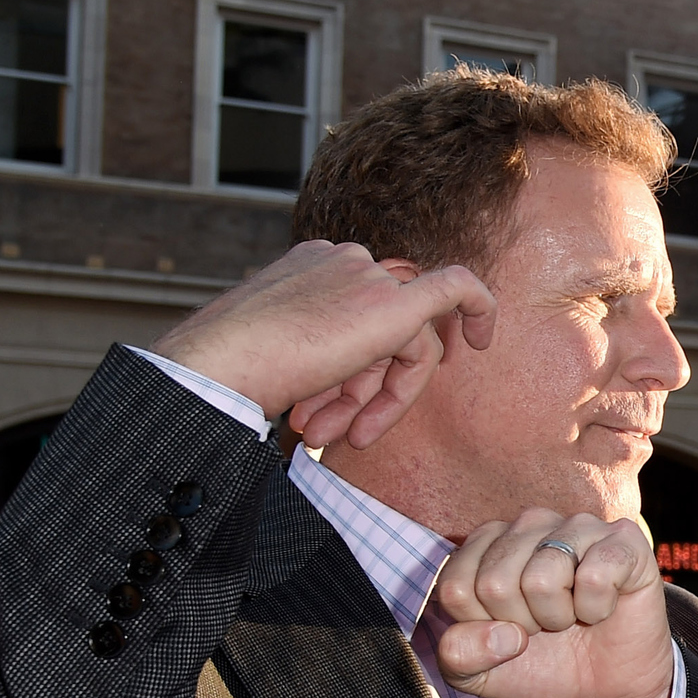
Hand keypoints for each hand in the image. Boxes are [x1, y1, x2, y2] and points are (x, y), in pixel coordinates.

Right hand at [149, 242, 495, 446]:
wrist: (216, 366)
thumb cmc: (232, 371)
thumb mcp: (278, 355)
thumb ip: (321, 356)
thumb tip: (341, 385)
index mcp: (310, 265)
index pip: (356, 310)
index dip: (356, 363)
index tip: (343, 398)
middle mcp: (342, 260)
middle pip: (383, 327)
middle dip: (359, 387)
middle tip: (327, 432)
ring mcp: (366, 277)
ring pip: (405, 341)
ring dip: (374, 398)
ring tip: (334, 437)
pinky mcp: (392, 304)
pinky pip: (458, 291)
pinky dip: (478, 308)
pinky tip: (481, 341)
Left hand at [435, 509, 673, 697]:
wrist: (606, 690)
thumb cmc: (543, 667)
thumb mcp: (480, 674)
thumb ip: (457, 656)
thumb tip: (499, 632)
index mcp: (487, 545)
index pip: (455, 587)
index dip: (481, 627)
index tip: (508, 630)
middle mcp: (529, 525)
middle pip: (495, 584)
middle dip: (521, 625)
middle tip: (546, 625)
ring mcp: (578, 526)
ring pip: (541, 579)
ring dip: (558, 617)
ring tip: (573, 615)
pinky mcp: (624, 540)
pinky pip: (594, 576)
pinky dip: (597, 609)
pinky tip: (604, 606)